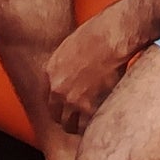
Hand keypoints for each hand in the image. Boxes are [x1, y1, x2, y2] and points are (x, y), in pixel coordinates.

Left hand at [44, 9, 140, 134]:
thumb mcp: (70, 47)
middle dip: (68, 120)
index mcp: (51, 73)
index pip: (48, 100)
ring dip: (81, 126)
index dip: (59, 107)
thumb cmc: (97, 33)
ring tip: (92, 125)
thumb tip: (72, 74)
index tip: (67, 109)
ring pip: (72, 126)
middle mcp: (58, 89)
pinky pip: (90, 125)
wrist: (111, 36)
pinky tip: (103, 122)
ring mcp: (73, 100)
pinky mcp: (91, 106)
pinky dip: (96, 125)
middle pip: (58, 117)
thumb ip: (66, 66)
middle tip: (79, 120)